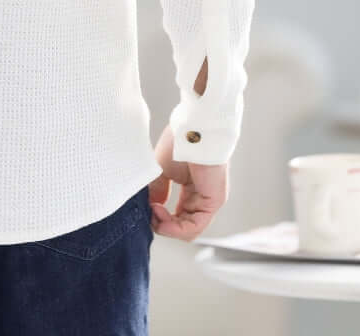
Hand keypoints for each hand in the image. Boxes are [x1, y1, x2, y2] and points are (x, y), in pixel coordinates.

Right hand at [148, 124, 228, 240]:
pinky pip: (195, 227)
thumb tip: (149, 209)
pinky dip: (175, 228)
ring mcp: (208, 201)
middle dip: (162, 224)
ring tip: (154, 213)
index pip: (177, 214)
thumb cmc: (179, 140)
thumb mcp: (161, 169)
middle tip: (149, 213)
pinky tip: (161, 216)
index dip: (159, 217)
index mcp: (190, 187)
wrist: (194, 128)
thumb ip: (157, 190)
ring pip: (188, 230)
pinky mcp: (213, 202)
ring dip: (167, 228)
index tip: (146, 207)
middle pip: (182, 225)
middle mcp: (200, 196)